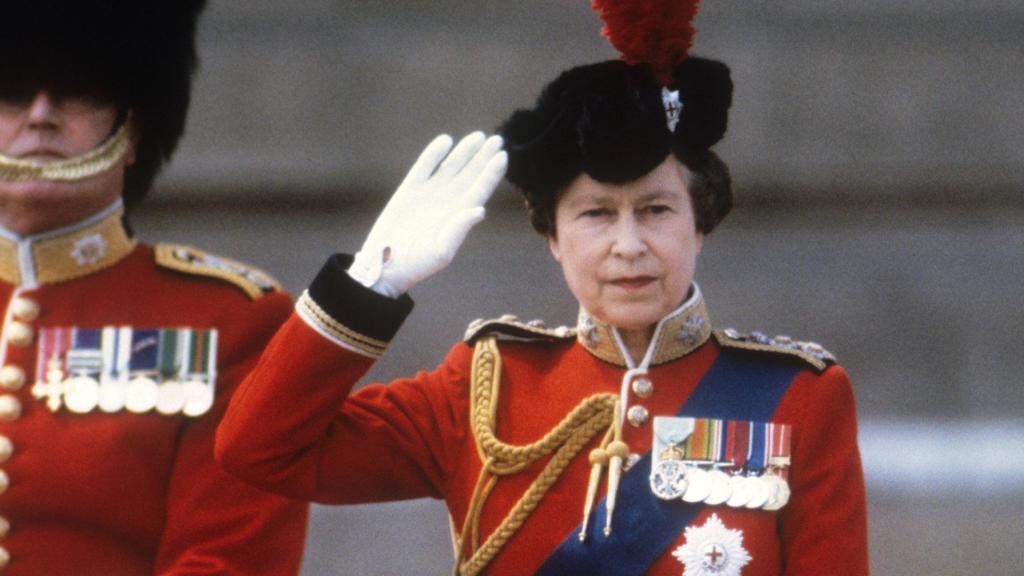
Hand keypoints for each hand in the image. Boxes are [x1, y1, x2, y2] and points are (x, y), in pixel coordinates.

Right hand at [348, 132, 506, 296]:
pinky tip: (446, 140)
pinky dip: (434, 153)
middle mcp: (448, 202)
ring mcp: (429, 194)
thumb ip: (459, 229)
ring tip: (478, 136)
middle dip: (483, 157)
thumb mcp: (440, 252)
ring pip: (451, 166)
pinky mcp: (409, 190)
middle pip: (471, 174)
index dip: (492, 172)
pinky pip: (425, 166)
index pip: (481, 189)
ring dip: (465, 151)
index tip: (503, 155)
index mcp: (459, 215)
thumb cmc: (416, 264)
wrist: (385, 265)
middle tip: (497, 139)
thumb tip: (480, 209)